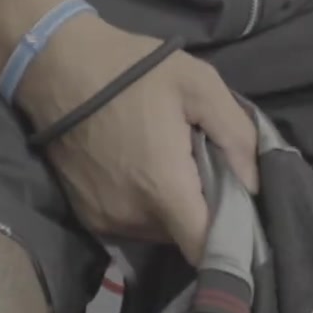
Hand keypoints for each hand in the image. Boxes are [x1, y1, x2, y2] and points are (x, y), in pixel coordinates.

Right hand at [15, 14, 257, 265]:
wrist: (57, 64)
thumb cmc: (131, 69)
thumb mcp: (197, 82)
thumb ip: (236, 134)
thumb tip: (255, 181)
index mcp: (164, 189)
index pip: (206, 248)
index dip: (231, 235)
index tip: (238, 205)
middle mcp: (132, 218)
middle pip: (183, 235)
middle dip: (199, 207)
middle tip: (201, 164)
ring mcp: (105, 220)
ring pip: (157, 230)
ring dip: (170, 205)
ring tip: (167, 158)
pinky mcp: (86, 214)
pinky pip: (130, 222)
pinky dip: (142, 203)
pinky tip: (138, 163)